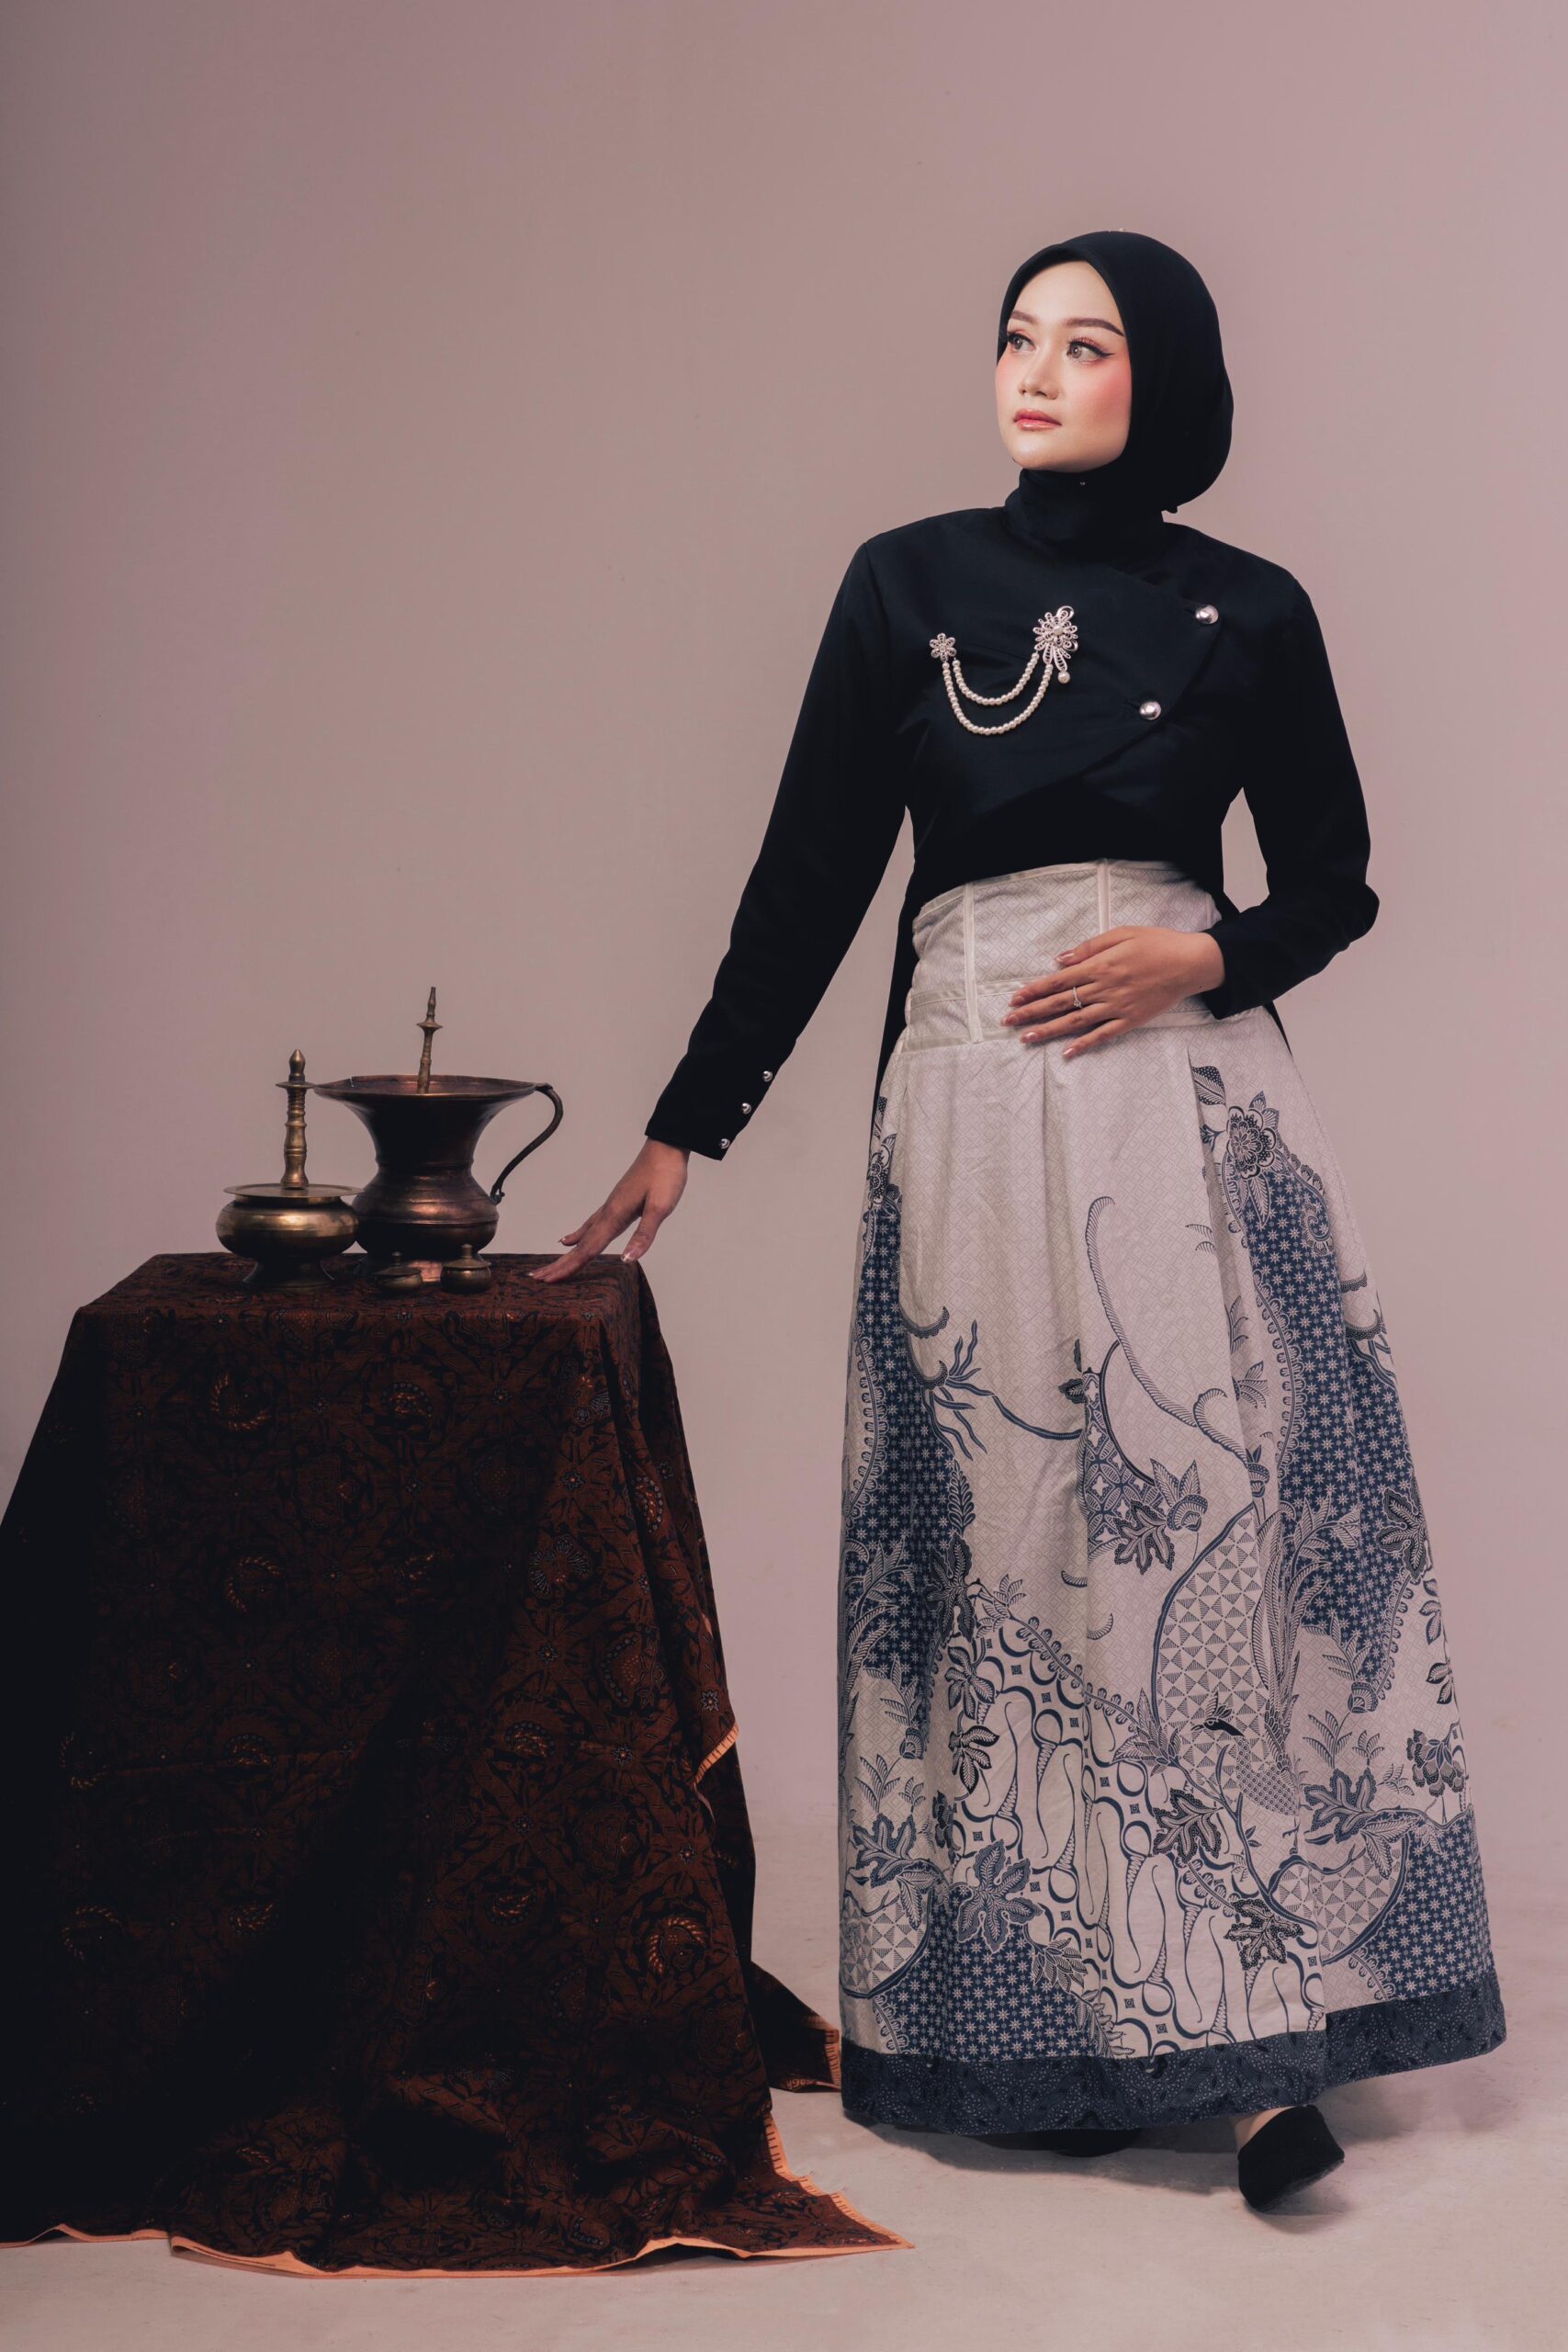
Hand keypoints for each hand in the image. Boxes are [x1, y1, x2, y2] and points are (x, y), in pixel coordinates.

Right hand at [527, 1139, 690, 1280]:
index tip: (549, 1281)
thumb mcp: (660, 1207)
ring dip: (567, 1253)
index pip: (588, 1249)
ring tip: (551, 1266)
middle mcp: (608, 1212)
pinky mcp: (616, 1203)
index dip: (569, 1267)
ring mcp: (610, 1207)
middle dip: (559, 1264)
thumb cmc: (665, 1175)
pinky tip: (570, 1239)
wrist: (666, 1148)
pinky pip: (590, 1225)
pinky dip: (578, 1235)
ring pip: (583, 1236)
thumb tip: (626, 1260)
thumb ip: (643, 1235)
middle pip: (579, 1245)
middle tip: (538, 1279)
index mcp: (615, 1216)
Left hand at [1001, 925, 1225, 1058]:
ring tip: (1026, 1038)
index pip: (1058, 981)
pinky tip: (1066, 1053)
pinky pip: (1102, 1035)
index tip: (1014, 999)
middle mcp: (1104, 988)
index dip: (1034, 991)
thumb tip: (1060, 960)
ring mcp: (1116, 1007)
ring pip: (1075, 1021)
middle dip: (1031, 1012)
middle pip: (1060, 1003)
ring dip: (1048, 1031)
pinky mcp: (1130, 1020)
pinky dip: (1083, 1045)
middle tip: (1008, 1022)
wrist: (1189, 963)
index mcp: (1099, 966)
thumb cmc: (1156, 944)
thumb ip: (1089, 947)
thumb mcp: (1122, 934)